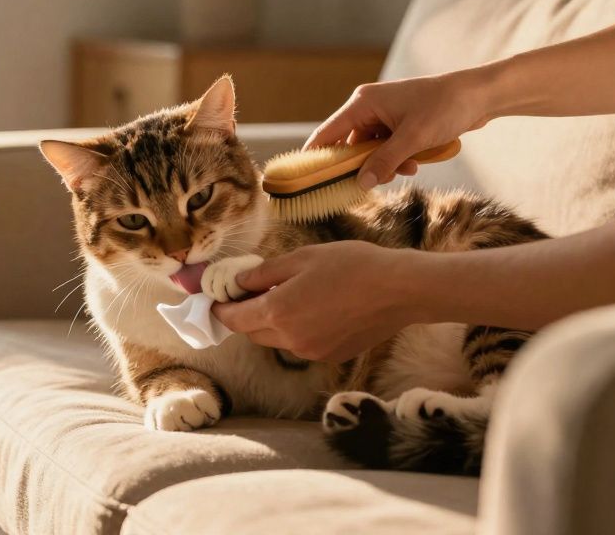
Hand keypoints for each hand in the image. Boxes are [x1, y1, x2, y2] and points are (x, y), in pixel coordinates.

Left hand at [210, 241, 428, 362]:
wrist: (400, 290)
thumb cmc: (352, 266)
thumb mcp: (301, 258)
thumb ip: (264, 273)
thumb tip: (238, 282)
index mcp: (278, 313)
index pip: (234, 319)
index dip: (220, 309)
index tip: (214, 298)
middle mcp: (290, 340)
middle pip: (252, 332)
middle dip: (244, 315)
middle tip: (246, 292)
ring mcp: (310, 352)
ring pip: (275, 340)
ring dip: (269, 323)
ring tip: (281, 296)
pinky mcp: (329, 356)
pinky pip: (299, 344)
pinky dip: (294, 330)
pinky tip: (310, 308)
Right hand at [304, 69, 492, 188]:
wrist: (479, 95)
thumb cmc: (445, 107)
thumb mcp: (412, 139)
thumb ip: (384, 162)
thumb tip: (360, 184)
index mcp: (363, 103)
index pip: (327, 134)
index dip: (315, 157)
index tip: (305, 180)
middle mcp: (368, 107)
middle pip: (350, 146)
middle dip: (364, 166)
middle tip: (375, 182)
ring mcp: (384, 115)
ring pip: (371, 150)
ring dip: (385, 164)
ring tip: (408, 168)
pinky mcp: (399, 123)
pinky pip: (387, 147)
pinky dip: (397, 158)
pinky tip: (414, 162)